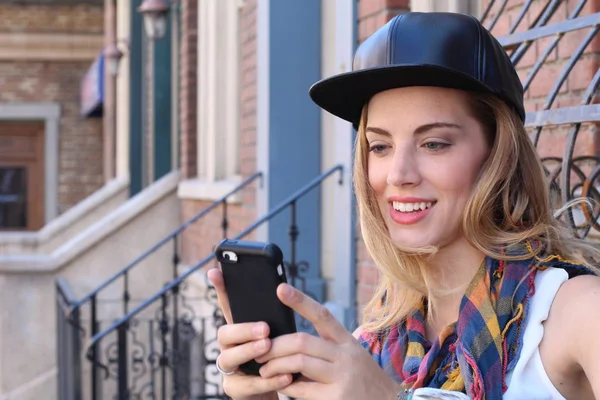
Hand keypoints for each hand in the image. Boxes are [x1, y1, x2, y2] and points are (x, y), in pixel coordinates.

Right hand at [208, 268, 290, 399]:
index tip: (215, 271)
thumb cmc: (276, 358)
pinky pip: (247, 384)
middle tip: (264, 328)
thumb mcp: (276, 334)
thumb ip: (274, 317)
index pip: (227, 306)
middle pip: (224, 333)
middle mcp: (229, 347)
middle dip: (243, 329)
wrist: (277, 388)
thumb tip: (282, 290)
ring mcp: (229, 368)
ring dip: (249, 351)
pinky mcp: (235, 389)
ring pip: (229, 358)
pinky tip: (284, 375)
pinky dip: (267, 380)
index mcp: (239, 330)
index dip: (220, 289)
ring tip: (268, 346)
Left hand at [255, 283, 400, 399]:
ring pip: (299, 362)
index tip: (280, 289)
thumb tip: (288, 343)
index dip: (300, 300)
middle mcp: (345, 355)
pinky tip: (280, 385)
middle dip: (275, 346)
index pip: (321, 315)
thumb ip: (325, 348)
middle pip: (301, 341)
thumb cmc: (362, 380)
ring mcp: (341, 377)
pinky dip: (286, 386)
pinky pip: (302, 389)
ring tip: (264, 370)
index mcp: (346, 340)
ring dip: (275, 365)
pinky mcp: (336, 398)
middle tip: (260, 351)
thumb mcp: (350, 356)